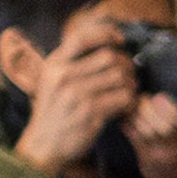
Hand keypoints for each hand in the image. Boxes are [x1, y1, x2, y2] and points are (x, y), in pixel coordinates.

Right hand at [4, 31, 128, 177]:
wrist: (45, 144)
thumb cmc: (56, 110)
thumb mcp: (53, 80)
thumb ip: (73, 62)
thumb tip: (106, 41)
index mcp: (54, 64)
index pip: (81, 37)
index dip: (106, 33)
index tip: (120, 38)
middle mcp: (62, 76)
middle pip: (110, 57)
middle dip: (127, 64)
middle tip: (130, 75)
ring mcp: (75, 94)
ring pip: (121, 77)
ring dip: (131, 84)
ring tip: (128, 91)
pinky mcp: (89, 112)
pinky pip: (124, 98)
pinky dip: (131, 101)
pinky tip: (126, 106)